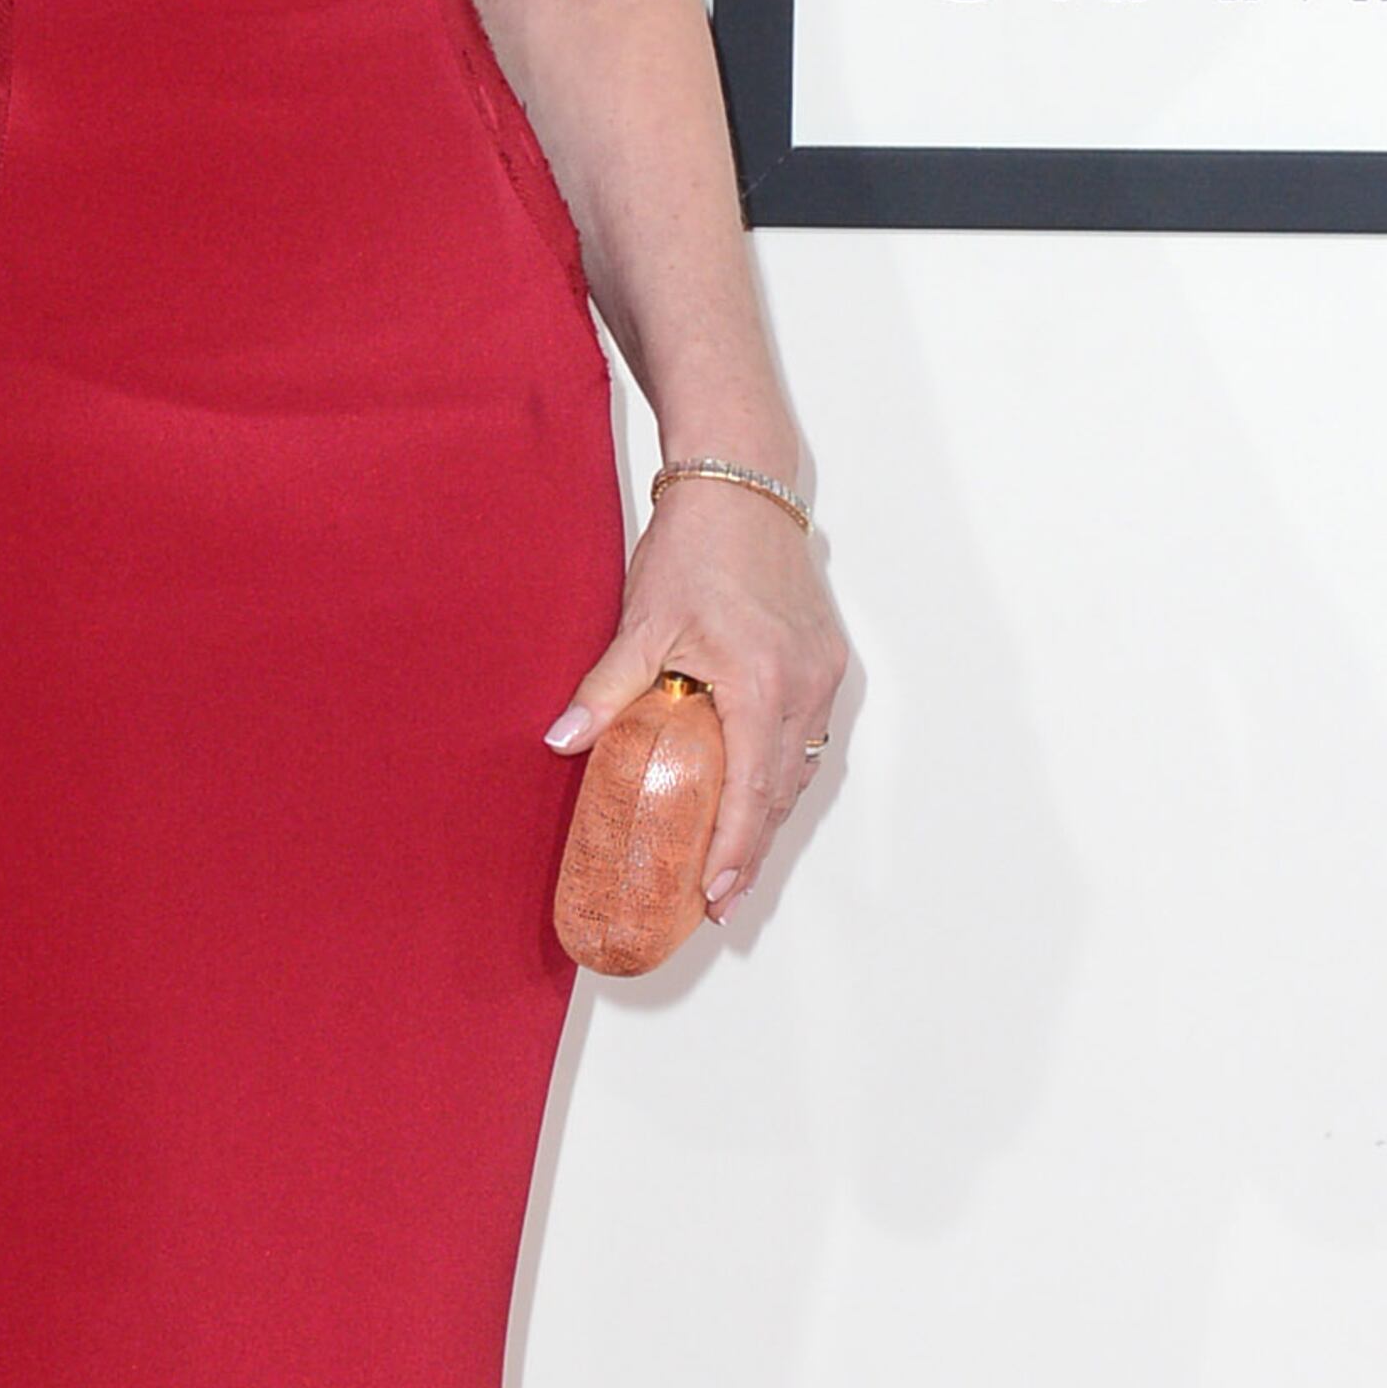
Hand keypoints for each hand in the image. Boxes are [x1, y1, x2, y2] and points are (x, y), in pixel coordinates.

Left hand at [546, 478, 847, 921]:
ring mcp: (823, 674)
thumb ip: (606, 689)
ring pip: (801, 767)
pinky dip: (782, 774)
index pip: (750, 790)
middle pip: (782, 791)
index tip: (714, 894)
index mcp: (760, 683)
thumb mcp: (642, 622)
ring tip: (736, 864)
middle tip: (719, 901)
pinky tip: (758, 797)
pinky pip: (809, 736)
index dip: (734, 849)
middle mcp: (803, 686)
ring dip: (771, 817)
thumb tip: (560, 742)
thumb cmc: (694, 547)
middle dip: (752, 850)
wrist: (743, 485)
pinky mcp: (826, 661)